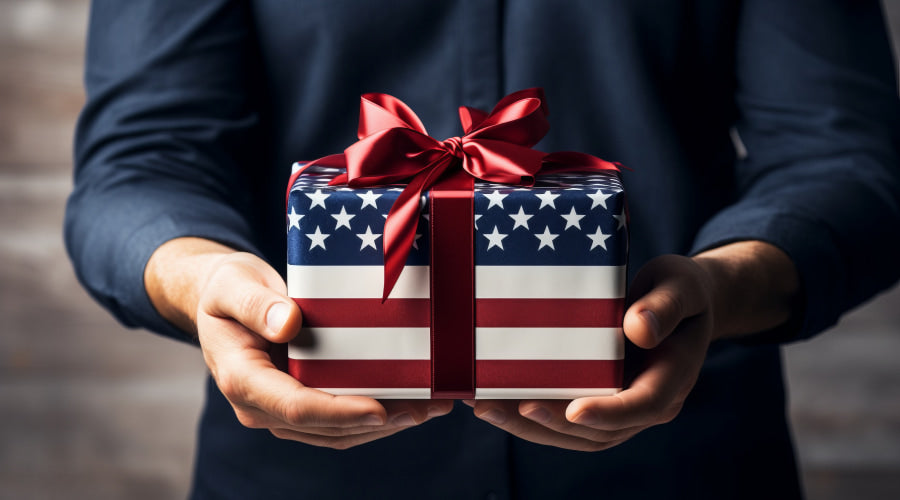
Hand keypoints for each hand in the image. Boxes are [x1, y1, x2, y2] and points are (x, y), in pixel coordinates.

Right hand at [146, 238, 452, 448]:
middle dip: (378, 422)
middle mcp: (261, 406)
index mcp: (242, 380)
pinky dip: (377, 418)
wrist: (225, 299)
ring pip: (337, 433)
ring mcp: (280, 410)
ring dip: (385, 425)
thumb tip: (288, 325)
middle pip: (325, 428)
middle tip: (425, 407)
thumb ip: (257, 305)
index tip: (381, 409)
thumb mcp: (233, 285)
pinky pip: (340, 422)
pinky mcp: (301, 404)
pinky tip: (411, 403)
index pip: (296, 407)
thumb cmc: (228, 288)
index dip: (340, 412)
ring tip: (429, 408)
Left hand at [466, 241, 798, 450]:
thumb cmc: (679, 290)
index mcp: (671, 380)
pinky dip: (527, 415)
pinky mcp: (596, 400)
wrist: (678, 304)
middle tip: (498, 407)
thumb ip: (664, 305)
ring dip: (527, 426)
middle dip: (546, 423)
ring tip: (482, 408)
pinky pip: (562, 419)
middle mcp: (644, 405)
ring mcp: (619, 409)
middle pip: (597, 431)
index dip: (608, 412)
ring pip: (573, 434)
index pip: (642, 406)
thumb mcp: (681, 285)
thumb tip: (638, 328)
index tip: (573, 410)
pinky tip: (490, 399)